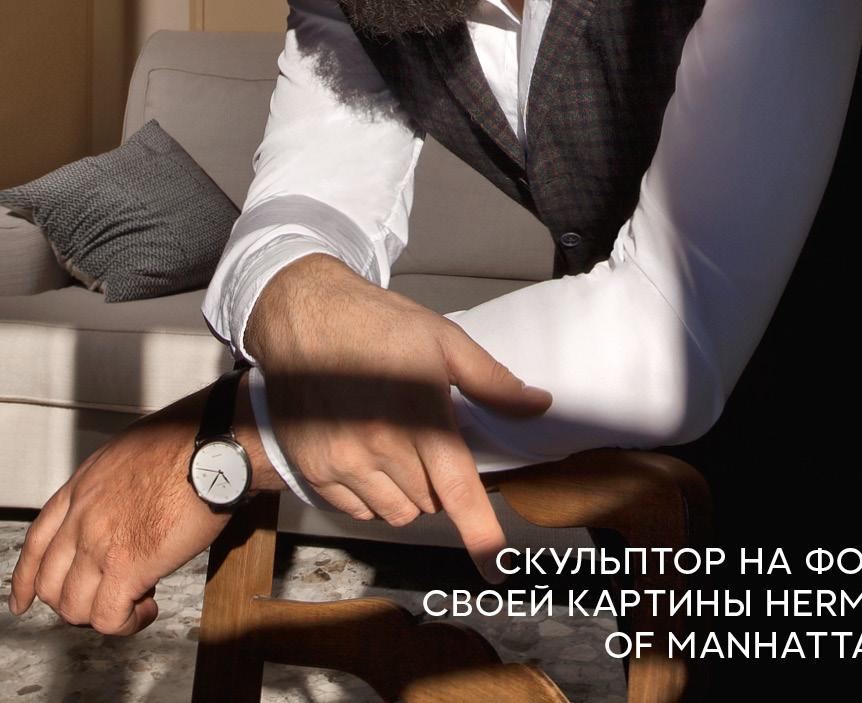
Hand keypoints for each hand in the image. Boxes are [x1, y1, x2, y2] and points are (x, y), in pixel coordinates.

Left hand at [8, 388, 234, 633]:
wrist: (214, 447)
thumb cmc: (189, 441)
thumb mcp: (131, 452)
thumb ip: (113, 483)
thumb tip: (122, 504)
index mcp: (83, 486)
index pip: (37, 542)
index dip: (27, 578)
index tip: (24, 597)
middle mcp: (83, 516)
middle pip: (51, 583)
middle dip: (73, 600)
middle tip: (102, 598)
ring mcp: (100, 543)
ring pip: (74, 607)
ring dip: (102, 613)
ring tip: (134, 602)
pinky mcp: (128, 567)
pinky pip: (109, 618)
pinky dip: (126, 623)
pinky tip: (146, 609)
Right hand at [247, 254, 551, 579]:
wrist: (304, 315)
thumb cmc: (377, 323)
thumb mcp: (443, 339)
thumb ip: (490, 381)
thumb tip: (537, 404)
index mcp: (418, 416)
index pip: (457, 490)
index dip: (481, 534)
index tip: (494, 566)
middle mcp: (379, 447)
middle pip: (430, 502)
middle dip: (439, 481)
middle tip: (427, 439)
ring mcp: (343, 463)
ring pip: (396, 512)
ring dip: (407, 493)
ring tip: (396, 444)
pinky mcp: (314, 470)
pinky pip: (358, 510)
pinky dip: (372, 495)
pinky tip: (367, 454)